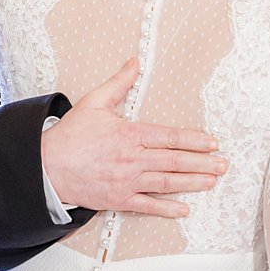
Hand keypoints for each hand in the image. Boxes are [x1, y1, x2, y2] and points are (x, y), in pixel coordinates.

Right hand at [42, 58, 225, 217]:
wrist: (46, 167)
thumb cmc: (70, 135)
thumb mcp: (94, 102)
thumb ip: (118, 82)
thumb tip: (135, 61)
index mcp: (130, 134)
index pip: (170, 137)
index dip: (194, 140)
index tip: (212, 143)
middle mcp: (133, 159)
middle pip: (174, 161)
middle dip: (202, 163)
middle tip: (224, 165)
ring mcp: (127, 181)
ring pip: (166, 183)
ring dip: (192, 183)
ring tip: (212, 182)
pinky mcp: (118, 199)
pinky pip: (147, 206)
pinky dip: (167, 208)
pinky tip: (184, 209)